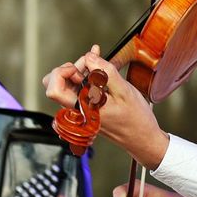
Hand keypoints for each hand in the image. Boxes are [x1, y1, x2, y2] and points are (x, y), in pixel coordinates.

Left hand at [42, 45, 169, 169]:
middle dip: (71, 68)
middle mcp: (78, 111)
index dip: (62, 73)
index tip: (79, 68)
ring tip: (97, 64)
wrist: (142, 138)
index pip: (53, 90)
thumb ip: (105, 72)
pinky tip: (98, 67)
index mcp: (83, 109)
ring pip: (67, 85)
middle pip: (55, 84)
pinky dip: (87, 75)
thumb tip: (89, 57)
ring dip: (80, 70)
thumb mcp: (124, 91)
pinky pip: (79, 89)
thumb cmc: (136, 119)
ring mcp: (82, 109)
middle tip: (91, 64)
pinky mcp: (88, 107)